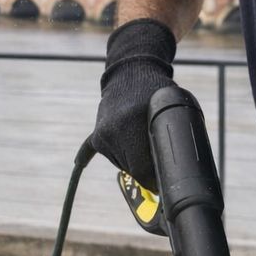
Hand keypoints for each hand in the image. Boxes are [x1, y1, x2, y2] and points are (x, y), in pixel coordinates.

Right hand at [91, 18, 175, 188]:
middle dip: (146, 169)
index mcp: (132, 125)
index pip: (142, 170)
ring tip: (140, 137)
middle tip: (156, 156)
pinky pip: (89, 152)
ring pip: (122, 165)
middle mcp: (113, 131)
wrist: (131, 74)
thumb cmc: (155, 92)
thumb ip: (169, 137)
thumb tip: (174, 171)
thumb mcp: (168, 111)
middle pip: (133, 170)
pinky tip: (82, 164)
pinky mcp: (96, 135)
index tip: (163, 181)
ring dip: (133, 160)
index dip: (156, 179)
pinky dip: (86, 158)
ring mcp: (102, 135)